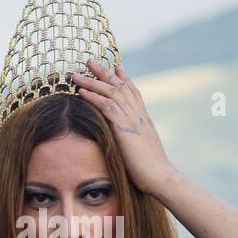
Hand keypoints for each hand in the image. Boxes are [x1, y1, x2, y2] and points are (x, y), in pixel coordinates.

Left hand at [71, 59, 177, 195]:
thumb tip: (130, 143)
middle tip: (90, 61)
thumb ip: (136, 142)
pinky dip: (93, 97)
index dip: (124, 79)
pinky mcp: (124, 128)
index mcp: (144, 120)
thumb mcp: (143, 151)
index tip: (116, 67)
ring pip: (111, 93)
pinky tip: (81, 91)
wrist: (160, 177)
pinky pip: (107, 106)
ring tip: (77, 73)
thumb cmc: (151, 171)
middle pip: (121, 87)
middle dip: (104, 72)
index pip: (133, 93)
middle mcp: (139, 115)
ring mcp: (133, 119)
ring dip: (92, 81)